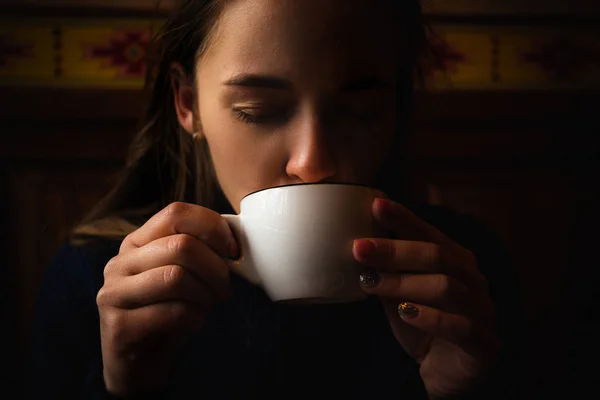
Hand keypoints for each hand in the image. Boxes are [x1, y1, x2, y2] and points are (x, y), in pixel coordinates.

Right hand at [96, 202, 237, 395]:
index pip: (176, 213)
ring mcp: (114, 293)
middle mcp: (120, 262)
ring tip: (208, 306)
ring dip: (205, 295)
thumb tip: (236, 243)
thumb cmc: (168, 313)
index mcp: (138, 242)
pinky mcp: (118, 325)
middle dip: (216, 269)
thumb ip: (199, 253)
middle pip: (181, 245)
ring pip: (176, 277)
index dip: (212, 227)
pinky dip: (195, 319)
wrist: (139, 364)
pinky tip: (193, 324)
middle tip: (224, 290)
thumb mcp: (183, 276)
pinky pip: (173, 312)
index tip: (233, 251)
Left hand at [353, 199, 499, 398]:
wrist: (446, 372)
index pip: (430, 234)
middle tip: (360, 248)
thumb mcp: (401, 293)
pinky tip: (404, 312)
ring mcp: (483, 311)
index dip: (404, 219)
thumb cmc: (424, 324)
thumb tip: (359, 244)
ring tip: (370, 282)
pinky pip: (459, 326)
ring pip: (446, 287)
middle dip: (395, 250)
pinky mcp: (484, 344)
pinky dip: (430, 317)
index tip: (376, 206)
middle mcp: (474, 280)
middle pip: (437, 256)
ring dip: (403, 283)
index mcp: (457, 261)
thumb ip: (389, 271)